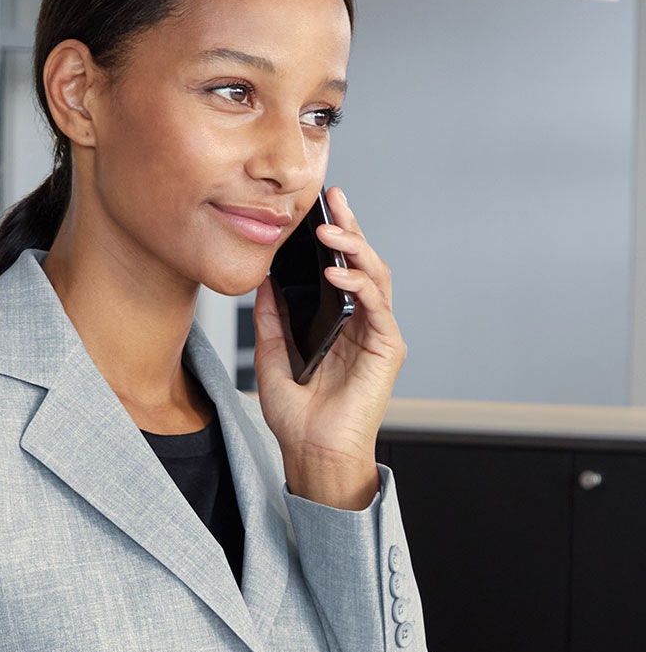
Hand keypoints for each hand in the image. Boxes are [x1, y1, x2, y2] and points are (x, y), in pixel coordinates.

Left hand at [252, 186, 406, 479]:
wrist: (312, 453)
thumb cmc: (298, 416)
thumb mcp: (271, 356)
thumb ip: (271, 319)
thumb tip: (263, 282)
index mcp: (338, 321)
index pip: (340, 268)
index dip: (332, 236)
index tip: (316, 208)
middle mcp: (361, 323)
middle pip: (362, 262)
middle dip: (349, 227)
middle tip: (333, 199)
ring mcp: (377, 333)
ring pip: (375, 275)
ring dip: (355, 248)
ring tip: (329, 231)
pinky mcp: (387, 347)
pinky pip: (376, 305)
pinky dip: (358, 284)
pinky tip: (336, 272)